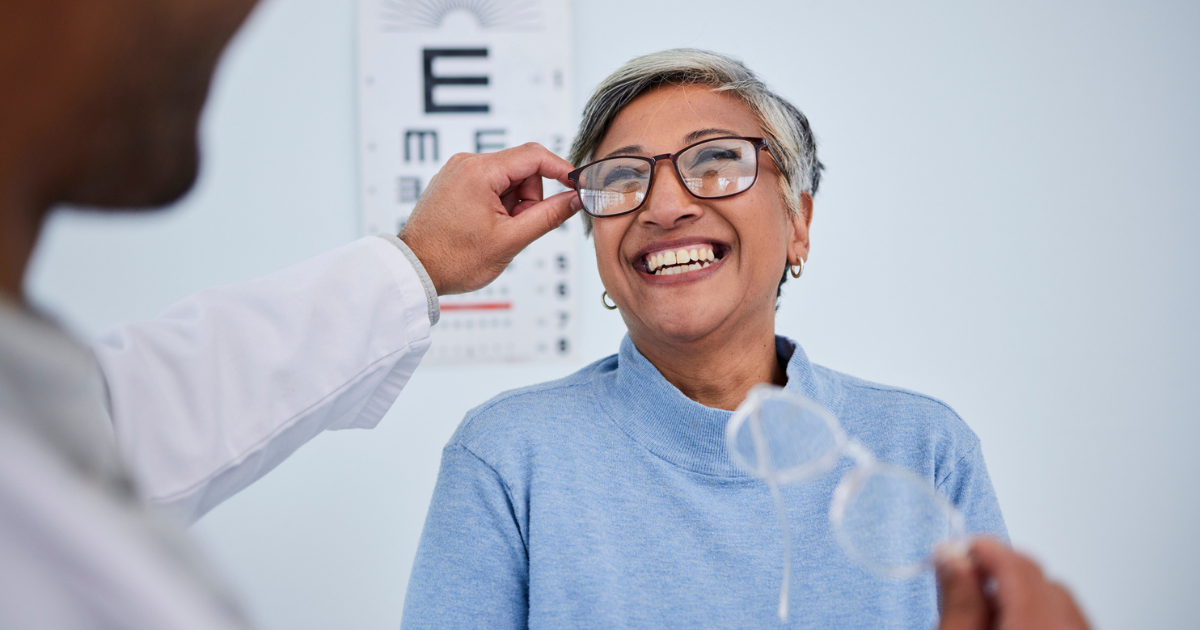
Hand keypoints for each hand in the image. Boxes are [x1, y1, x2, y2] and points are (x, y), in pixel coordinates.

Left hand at [398, 143, 580, 294]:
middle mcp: (466, 163)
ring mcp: (457, 172)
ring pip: (506, 179)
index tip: (576, 186)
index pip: (535, 156)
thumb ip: (548, 216)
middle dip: (529, 198)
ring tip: (495, 231)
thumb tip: (574, 199)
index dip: (561, 170)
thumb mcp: (510, 240)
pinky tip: (484, 227)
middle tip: (516, 228)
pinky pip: (489, 185)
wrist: (414, 270)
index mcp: (479, 171)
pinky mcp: (453, 183)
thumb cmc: (453, 259)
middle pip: (521, 169)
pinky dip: (497, 204)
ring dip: (513, 204)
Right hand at [936, 538, 1090, 629]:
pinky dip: (1042, 615)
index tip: (955, 551)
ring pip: (1058, 599)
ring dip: (1021, 595)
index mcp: (1041, 621)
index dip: (980, 548)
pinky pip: (1069, 619)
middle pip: (1040, 578)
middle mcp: (1074, 626)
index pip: (1016, 562)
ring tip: (986, 610)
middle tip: (965, 580)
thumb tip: (951, 556)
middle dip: (1001, 572)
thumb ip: (958, 598)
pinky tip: (1012, 624)